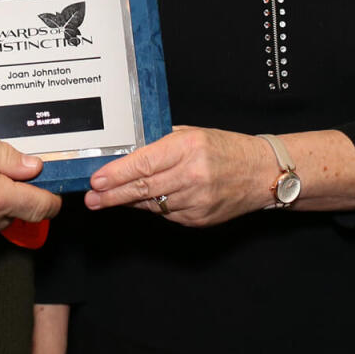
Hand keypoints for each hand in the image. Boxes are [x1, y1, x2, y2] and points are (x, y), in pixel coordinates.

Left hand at [84, 125, 269, 226]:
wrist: (262, 173)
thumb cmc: (225, 148)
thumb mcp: (192, 134)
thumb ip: (161, 143)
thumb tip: (127, 154)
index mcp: (188, 147)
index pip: (144, 164)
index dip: (117, 174)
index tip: (97, 180)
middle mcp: (193, 175)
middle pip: (143, 188)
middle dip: (113, 195)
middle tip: (92, 198)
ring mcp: (197, 200)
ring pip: (153, 204)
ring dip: (130, 201)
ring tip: (109, 198)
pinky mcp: (201, 219)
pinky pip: (168, 214)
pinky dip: (154, 207)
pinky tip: (144, 200)